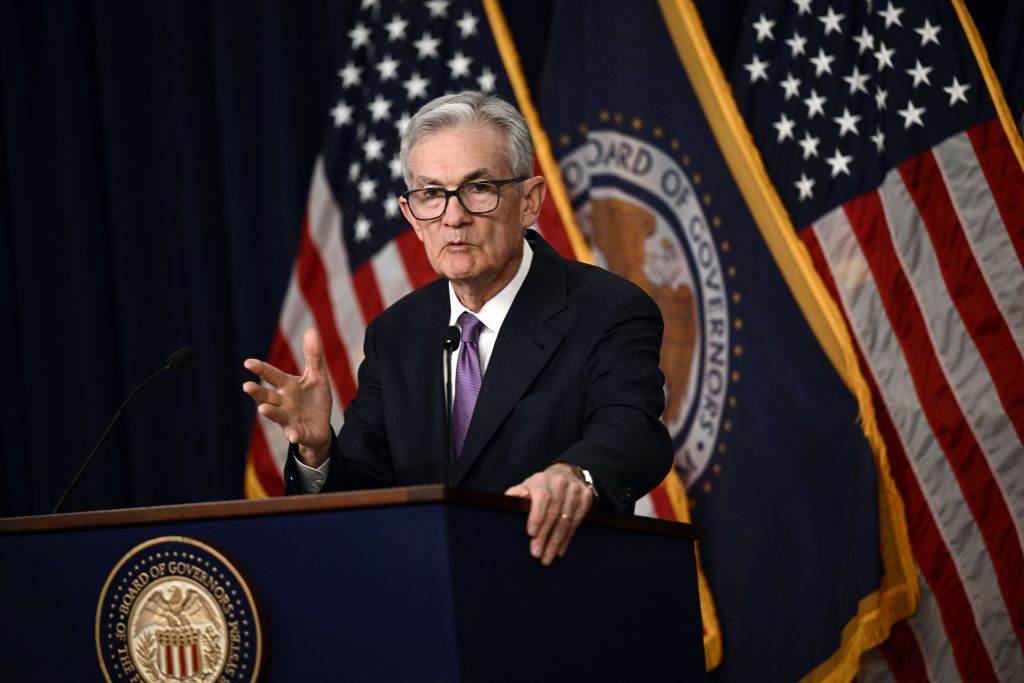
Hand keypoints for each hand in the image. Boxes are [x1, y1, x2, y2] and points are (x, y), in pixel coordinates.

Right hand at [242, 328, 332, 466]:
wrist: (320, 427)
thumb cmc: (314, 400)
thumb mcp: (317, 376)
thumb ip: (313, 356)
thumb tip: (311, 330)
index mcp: (287, 386)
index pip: (272, 376)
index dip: (261, 369)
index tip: (248, 362)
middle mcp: (283, 403)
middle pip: (268, 396)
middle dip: (257, 392)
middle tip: (246, 385)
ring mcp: (289, 419)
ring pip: (277, 415)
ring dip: (270, 412)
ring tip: (263, 408)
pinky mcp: (299, 433)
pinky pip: (295, 434)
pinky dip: (293, 435)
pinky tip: (293, 436)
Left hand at [505, 463, 593, 565]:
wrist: (564, 474)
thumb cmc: (540, 487)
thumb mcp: (525, 487)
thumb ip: (516, 494)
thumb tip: (510, 501)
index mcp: (542, 480)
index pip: (542, 498)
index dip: (537, 516)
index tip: (531, 534)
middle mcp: (560, 482)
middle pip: (553, 513)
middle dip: (545, 536)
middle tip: (537, 554)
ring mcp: (575, 490)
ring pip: (566, 520)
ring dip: (556, 541)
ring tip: (547, 557)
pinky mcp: (586, 498)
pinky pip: (577, 522)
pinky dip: (567, 538)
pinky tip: (559, 550)